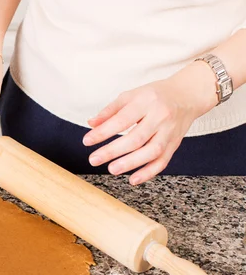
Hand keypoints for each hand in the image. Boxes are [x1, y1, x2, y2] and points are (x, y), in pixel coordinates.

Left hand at [83, 61, 217, 184]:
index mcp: (146, 101)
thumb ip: (110, 111)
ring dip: (130, 163)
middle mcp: (160, 117)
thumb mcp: (131, 96)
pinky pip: (163, 161)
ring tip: (111, 169)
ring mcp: (169, 132)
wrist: (188, 95)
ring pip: (151, 151)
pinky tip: (133, 179)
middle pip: (136, 138)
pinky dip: (148, 172)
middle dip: (113, 151)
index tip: (87, 141)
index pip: (122, 119)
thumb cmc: (155, 95)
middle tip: (94, 159)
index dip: (103, 132)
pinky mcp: (175, 144)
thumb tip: (91, 124)